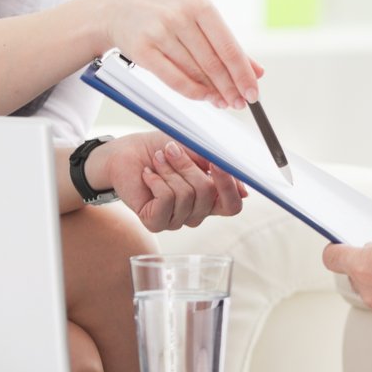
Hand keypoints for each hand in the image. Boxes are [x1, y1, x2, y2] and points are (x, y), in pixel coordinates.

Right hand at [90, 0, 263, 108]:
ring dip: (212, 92)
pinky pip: (173, 78)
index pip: (229, 46)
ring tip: (223, 102)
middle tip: (239, 103)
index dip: (243, 73)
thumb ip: (226, 43)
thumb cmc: (163, 12)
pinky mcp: (142, 49)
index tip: (253, 92)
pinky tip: (202, 97)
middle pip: (213, 62)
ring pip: (194, 72)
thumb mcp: (196, 16)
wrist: (116, 8)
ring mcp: (160, 32)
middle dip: (230, 87)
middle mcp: (180, 16)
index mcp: (199, 5)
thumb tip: (257, 71)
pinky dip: (191, 91)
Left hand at [94, 132, 246, 231]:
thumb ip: (218, 169)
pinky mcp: (155, 222)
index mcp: (210, 198)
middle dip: (188, 166)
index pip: (232, 205)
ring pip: (186, 195)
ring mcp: (176, 220)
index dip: (228, 185)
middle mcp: (195, 213)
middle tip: (171, 149)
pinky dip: (156, 180)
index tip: (217, 162)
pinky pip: (166, 201)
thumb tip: (244, 192)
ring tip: (157, 160)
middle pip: (208, 193)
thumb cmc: (161, 151)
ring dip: (169, 170)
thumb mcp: (195, 152)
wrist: (127, 154)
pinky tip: (148, 175)